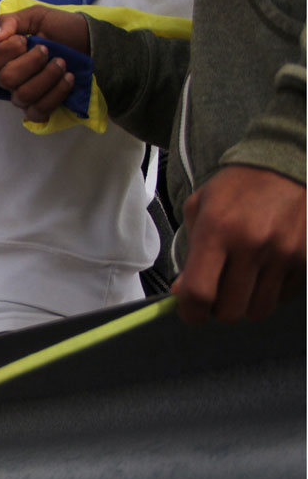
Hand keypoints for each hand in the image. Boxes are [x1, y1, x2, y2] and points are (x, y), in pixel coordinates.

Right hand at [0, 6, 89, 121]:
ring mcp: (23, 96)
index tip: (25, 40)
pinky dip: (55, 94)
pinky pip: (38, 111)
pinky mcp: (39, 109)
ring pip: (23, 95)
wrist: (88, 42)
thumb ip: (12, 21)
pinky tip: (68, 79)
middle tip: (47, 50)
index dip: (6, 51)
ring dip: (46, 77)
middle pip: (6, 80)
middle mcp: (9, 78)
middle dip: (30, 63)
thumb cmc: (60, 28)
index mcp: (3, 56)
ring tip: (62, 63)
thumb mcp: (36, 16)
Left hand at [172, 165, 305, 323]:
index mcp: (217, 230)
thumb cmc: (235, 189)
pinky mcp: (306, 257)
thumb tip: (182, 294)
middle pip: (231, 309)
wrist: (286, 164)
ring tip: (238, 286)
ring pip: (259, 310)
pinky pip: (283, 298)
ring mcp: (283, 252)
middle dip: (218, 311)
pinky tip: (262, 275)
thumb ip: (189, 254)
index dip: (192, 313)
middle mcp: (252, 243)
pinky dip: (268, 295)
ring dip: (244, 305)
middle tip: (215, 297)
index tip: (192, 314)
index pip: (200, 292)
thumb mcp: (199, 209)